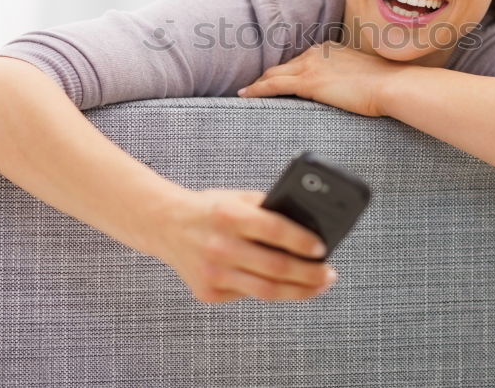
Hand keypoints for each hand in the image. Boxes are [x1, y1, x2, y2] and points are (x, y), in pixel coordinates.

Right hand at [150, 188, 336, 303]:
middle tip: (329, 274)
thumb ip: (268, 209)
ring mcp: (213, 272)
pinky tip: (286, 285)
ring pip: (266, 290)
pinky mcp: (208, 292)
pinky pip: (249, 295)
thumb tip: (309, 227)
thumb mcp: (237, 198)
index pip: (274, 230)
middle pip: (276, 266)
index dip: (302, 242)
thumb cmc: (210, 210)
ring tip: (319, 286)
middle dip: (310, 273)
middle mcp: (219, 245)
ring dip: (299, 291)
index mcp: (229, 215)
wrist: (165, 225)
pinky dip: (271, 291)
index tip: (323, 249)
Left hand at [237, 41, 405, 117]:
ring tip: (244, 93)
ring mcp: (311, 66)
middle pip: (283, 66)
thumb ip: (350, 77)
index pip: (300, 61)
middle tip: (251, 87)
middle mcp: (316, 53)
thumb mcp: (364, 74)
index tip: (277, 79)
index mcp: (329, 49)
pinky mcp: (308, 82)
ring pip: (273, 74)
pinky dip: (256, 90)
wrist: (391, 84)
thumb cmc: (385, 84)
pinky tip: (244, 96)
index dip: (286, 71)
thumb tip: (349, 91)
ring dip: (257, 84)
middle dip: (266, 76)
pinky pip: (273, 86)